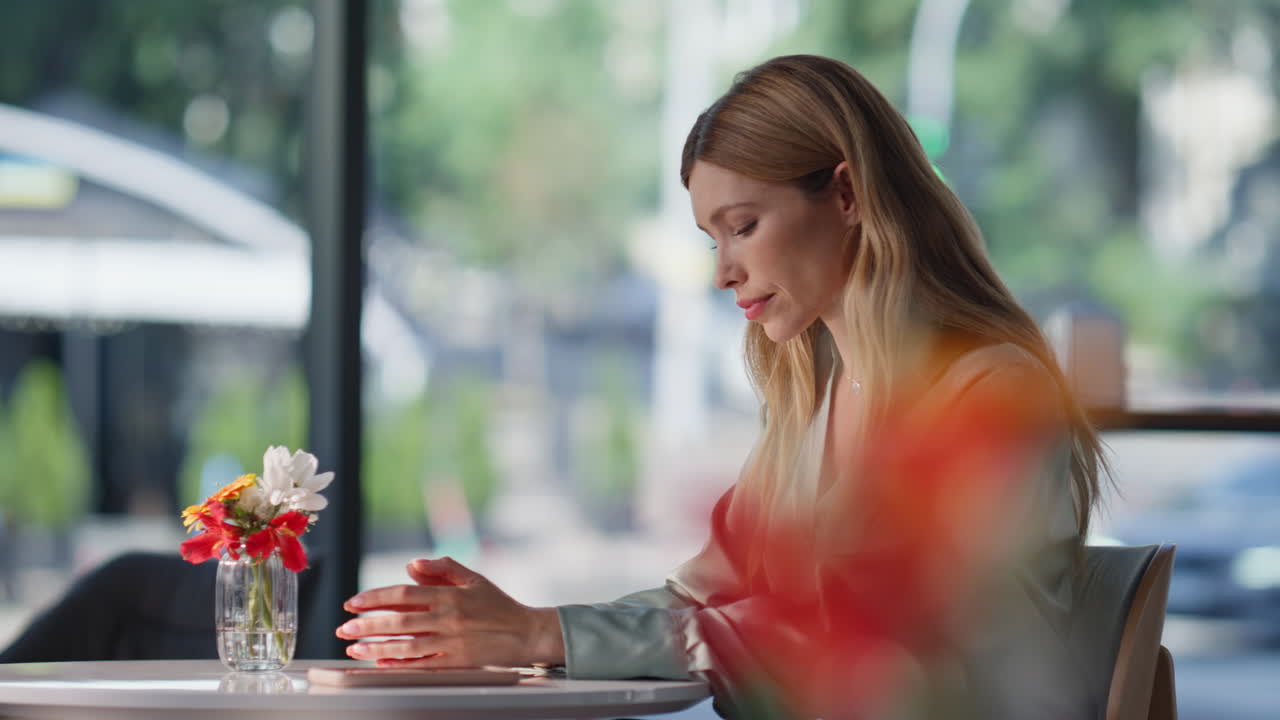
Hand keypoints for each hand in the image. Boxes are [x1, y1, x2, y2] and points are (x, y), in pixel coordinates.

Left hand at [335, 556, 564, 667]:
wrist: (526, 633)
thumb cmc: (499, 605)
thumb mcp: (474, 578)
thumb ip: (442, 568)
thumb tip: (411, 565)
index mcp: (450, 595)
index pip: (404, 594)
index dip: (375, 598)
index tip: (353, 602)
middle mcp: (448, 618)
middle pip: (400, 621)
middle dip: (367, 624)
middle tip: (343, 628)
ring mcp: (452, 642)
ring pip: (407, 645)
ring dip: (376, 647)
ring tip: (353, 648)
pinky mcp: (456, 662)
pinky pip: (422, 664)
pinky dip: (399, 663)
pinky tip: (380, 662)